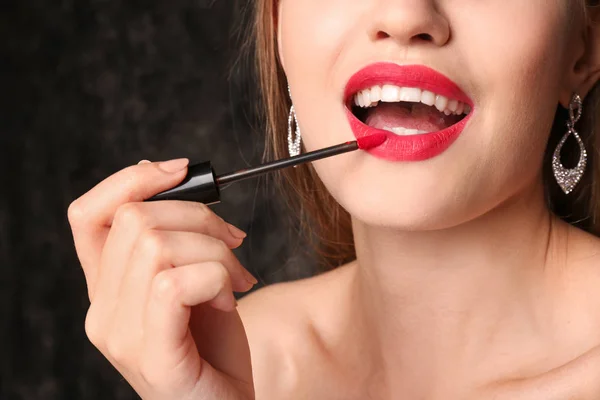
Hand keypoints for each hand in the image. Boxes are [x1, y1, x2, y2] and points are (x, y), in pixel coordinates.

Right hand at [68, 158, 255, 399]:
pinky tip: (229, 299)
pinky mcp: (151, 355)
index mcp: (106, 287)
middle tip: (233, 242)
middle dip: (200, 217)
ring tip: (236, 279)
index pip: (88, 214)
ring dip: (216, 251)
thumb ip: (174, 238)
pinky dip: (216, 278)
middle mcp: (100, 309)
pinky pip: (174, 284)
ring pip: (158, 246)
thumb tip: (174, 178)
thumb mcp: (191, 280)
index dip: (130, 180)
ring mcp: (119, 335)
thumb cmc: (214, 346)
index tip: (179, 170)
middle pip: (135, 220)